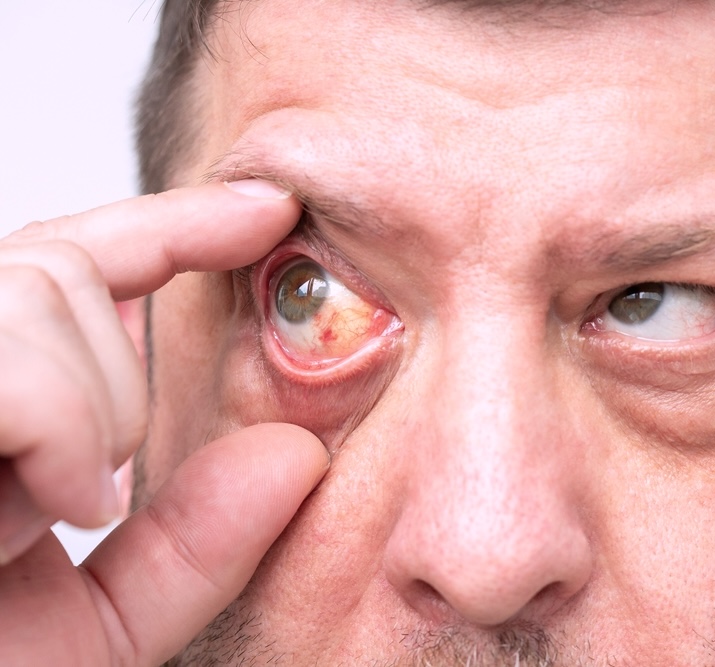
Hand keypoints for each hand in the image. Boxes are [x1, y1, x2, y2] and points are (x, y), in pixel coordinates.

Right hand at [0, 181, 330, 663]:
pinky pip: (12, 362)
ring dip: (92, 410)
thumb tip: (299, 456)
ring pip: (38, 288)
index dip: (174, 223)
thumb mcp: (93, 628)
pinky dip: (60, 426)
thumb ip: (192, 545)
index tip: (271, 213)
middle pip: (57, 271)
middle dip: (118, 382)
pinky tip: (53, 503)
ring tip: (55, 508)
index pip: (64, 264)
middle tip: (90, 494)